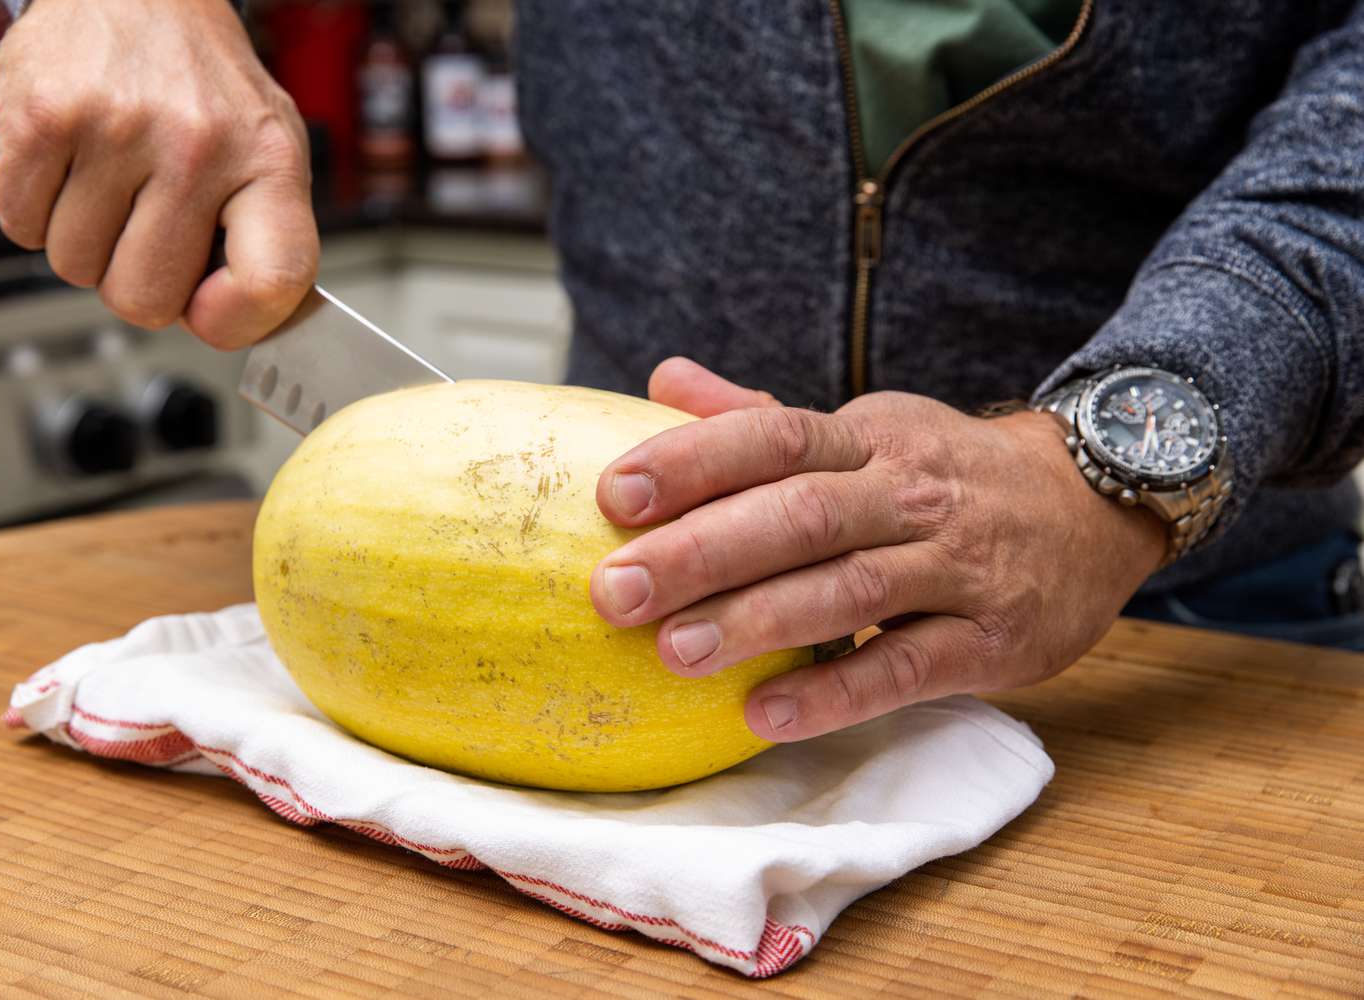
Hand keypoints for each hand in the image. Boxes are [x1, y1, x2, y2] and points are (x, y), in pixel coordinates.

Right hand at [0, 0, 317, 347]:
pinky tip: (69, 170)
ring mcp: (117, 128)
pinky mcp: (43, 117)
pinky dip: (36, 214)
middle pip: (146, 298)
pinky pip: (21, 226)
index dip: (235, 322)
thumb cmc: (206, 90)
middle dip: (138, 285)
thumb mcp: (268, 154)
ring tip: (111, 186)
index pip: (273, 280)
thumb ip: (265, 243)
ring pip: (75, 268)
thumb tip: (240, 328)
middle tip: (146, 235)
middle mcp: (197, 144)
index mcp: (270, 161)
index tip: (210, 312)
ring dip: (85, 245)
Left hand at [590, 358, 1165, 741]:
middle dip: (702, 552)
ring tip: (674, 653)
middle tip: (615, 592)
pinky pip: (908, 667)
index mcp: (868, 438)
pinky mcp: (993, 639)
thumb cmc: (944, 474)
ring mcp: (957, 565)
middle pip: (800, 513)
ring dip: (757, 621)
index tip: (614, 495)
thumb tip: (661, 379)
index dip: (693, 461)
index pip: (773, 437)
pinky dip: (837, 692)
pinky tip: (767, 714)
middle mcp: (909, 493)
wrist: (1094, 502)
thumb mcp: (866, 430)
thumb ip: (761, 417)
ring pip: (849, 588)